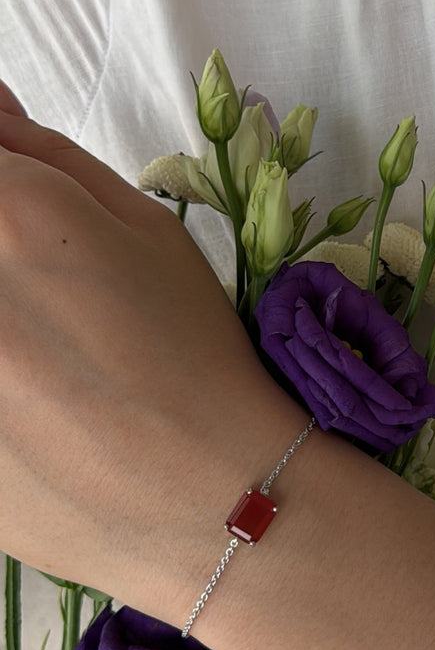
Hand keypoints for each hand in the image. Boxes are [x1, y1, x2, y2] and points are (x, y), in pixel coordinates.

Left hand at [0, 79, 306, 612]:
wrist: (200, 492)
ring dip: (10, 318)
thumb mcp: (147, 231)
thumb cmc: (191, 346)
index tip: (22, 204)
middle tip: (51, 291)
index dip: (2, 179)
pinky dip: (1, 374)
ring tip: (42, 350)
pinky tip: (30, 398)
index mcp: (7, 219)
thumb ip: (48, 158)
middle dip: (4, 248)